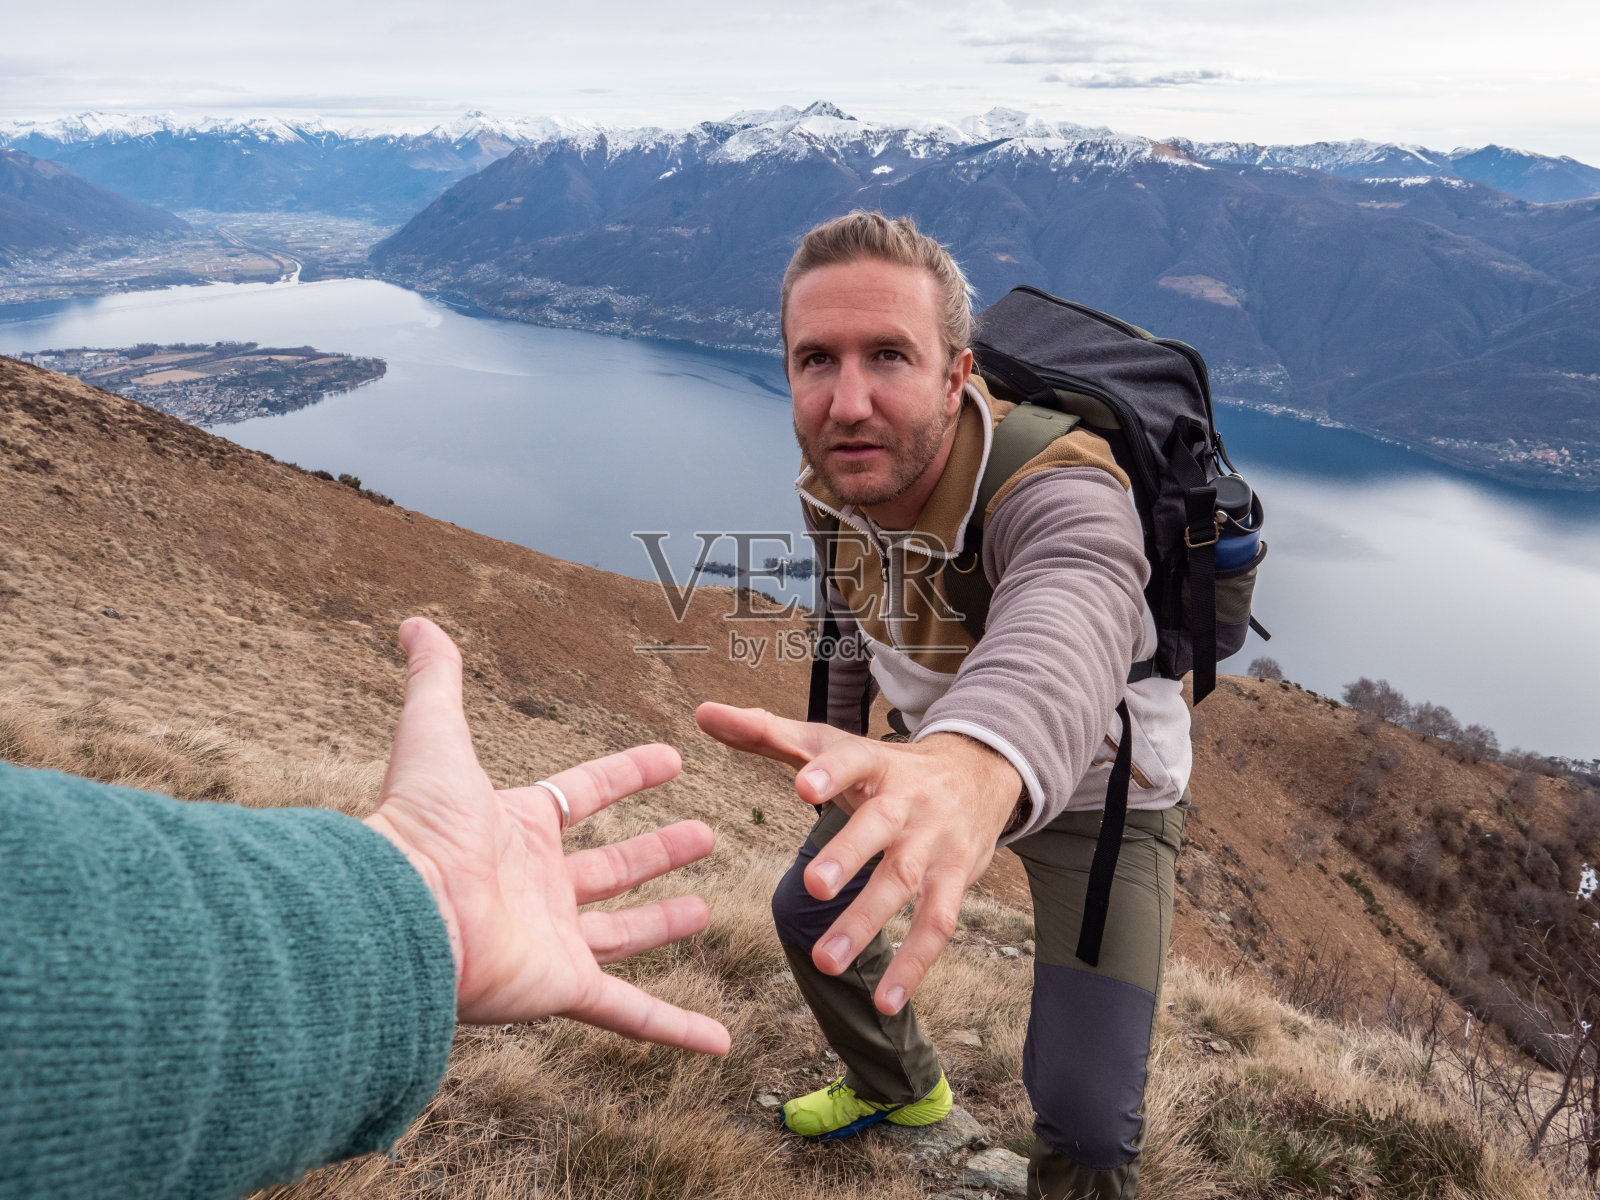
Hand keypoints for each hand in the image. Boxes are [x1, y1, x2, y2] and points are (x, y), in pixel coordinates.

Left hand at [364, 617, 729, 1054]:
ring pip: (624, 935)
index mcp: (517, 828)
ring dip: (665, 925)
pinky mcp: (564, 988)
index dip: (628, 774)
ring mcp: (553, 941)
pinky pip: (632, 1014)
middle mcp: (537, 887)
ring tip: (709, 908)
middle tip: (706, 834)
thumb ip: (436, 681)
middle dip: (658, 851)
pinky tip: (718, 1044)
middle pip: (611, 868)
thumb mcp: (434, 738)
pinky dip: (676, 1030)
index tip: (671, 759)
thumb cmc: (418, 828)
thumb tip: (416, 621)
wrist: (401, 914)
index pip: (585, 795)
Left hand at [695, 702, 1018, 1014]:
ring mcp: (934, 842)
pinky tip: (886, 1004)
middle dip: (850, 855)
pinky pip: (937, 925)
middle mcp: (908, 801)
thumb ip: (767, 733)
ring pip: (905, 882)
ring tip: (825, 963)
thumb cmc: (885, 766)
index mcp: (874, 763)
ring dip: (867, 923)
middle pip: (881, 826)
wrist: (978, 771)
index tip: (803, 784)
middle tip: (813, 886)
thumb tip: (703, 712)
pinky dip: (914, 966)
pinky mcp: (955, 879)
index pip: (854, 759)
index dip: (830, 770)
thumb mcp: (833, 744)